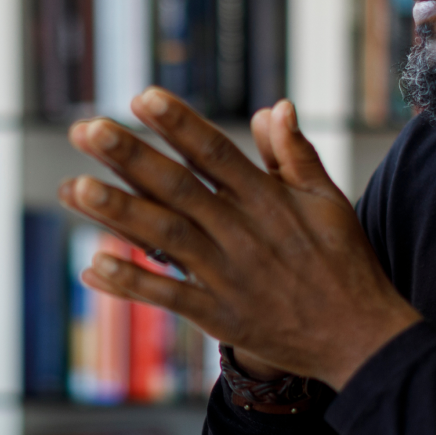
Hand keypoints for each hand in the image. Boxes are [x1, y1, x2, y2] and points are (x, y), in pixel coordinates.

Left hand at [59, 88, 419, 390]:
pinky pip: (169, 297)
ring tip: (74, 188)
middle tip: (85, 129)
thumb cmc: (344, 262)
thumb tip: (274, 106)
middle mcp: (242, 233)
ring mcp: (229, 276)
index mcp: (267, 199)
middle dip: (130, 157)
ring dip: (117, 213)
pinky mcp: (220, 316)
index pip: (215, 152)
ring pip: (165, 238)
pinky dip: (131, 284)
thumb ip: (294, 154)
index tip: (141, 96)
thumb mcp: (328, 201)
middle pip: (178, 188)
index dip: (178, 124)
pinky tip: (92, 266)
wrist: (361, 338)